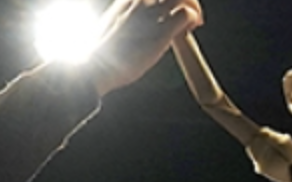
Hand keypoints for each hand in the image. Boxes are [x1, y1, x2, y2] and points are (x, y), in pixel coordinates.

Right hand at [88, 0, 203, 97]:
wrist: (96, 67)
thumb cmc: (102, 52)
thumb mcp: (112, 22)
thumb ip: (127, 14)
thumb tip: (137, 21)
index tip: (173, 6)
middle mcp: (141, 0)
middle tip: (192, 13)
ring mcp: (151, 14)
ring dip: (194, 6)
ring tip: (195, 21)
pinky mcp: (162, 31)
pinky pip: (186, 14)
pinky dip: (194, 19)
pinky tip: (190, 30)